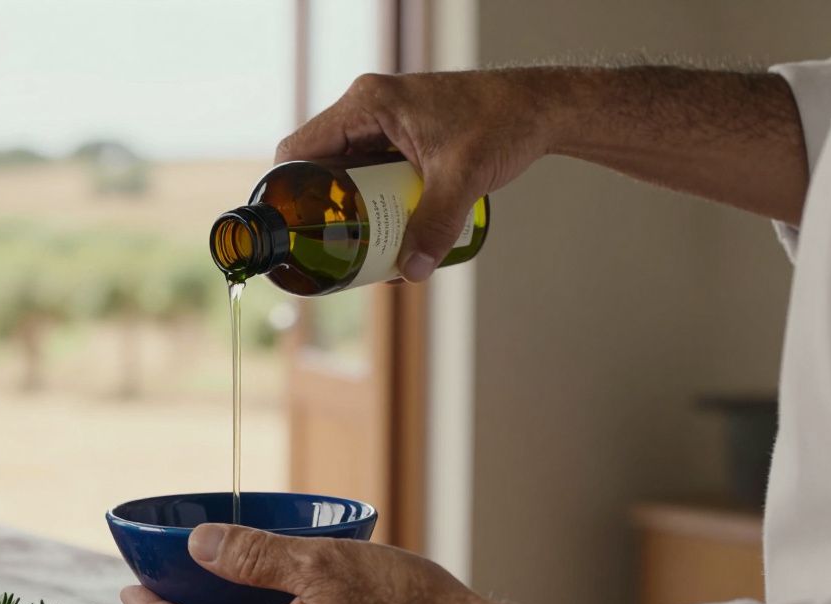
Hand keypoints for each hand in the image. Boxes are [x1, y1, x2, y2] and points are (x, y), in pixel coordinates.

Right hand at [276, 71, 558, 281]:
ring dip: (350, 208)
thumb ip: (435, 223)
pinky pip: (370, 169)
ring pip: (346, 171)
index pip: (301, 149)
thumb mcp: (463, 179)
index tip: (296, 230)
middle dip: (325, 209)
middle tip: (334, 248)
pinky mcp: (401, 135)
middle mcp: (368, 108)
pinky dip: (372, 198)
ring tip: (362, 246)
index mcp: (367, 104)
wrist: (541, 108)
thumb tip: (411, 271)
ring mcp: (383, 121)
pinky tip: (387, 229)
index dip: (289, 191)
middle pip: (320, 165)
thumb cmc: (503, 123)